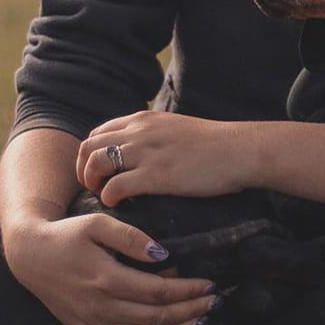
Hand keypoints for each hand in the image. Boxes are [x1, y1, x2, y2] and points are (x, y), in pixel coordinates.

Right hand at [2, 212, 219, 324]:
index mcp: (106, 279)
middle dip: (189, 311)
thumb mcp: (98, 223)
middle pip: (156, 318)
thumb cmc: (67, 235)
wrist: (30, 256)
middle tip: (213, 302)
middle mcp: (101, 308)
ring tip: (200, 321)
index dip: (187, 290)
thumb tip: (163, 253)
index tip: (208, 285)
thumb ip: (131, 237)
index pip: (158, 292)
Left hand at [75, 110, 255, 204]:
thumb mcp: (177, 128)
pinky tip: (118, 204)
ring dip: (92, 183)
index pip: (99, 132)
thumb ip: (155, 135)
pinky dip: (109, 197)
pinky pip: (115, 187)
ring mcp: (146, 153)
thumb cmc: (216, 144)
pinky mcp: (156, 175)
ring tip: (103, 197)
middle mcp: (139, 132)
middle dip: (84, 170)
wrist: (240, 150)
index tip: (99, 173)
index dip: (91, 154)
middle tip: (94, 188)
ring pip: (96, 163)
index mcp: (144, 120)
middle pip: (89, 146)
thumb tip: (144, 150)